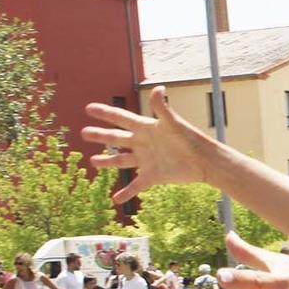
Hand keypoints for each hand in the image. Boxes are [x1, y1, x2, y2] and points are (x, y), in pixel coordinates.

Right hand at [81, 91, 212, 205]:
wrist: (205, 162)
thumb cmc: (191, 140)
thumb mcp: (174, 123)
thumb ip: (162, 107)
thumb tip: (158, 88)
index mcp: (146, 128)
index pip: (121, 119)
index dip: (105, 113)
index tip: (88, 108)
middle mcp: (144, 143)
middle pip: (117, 138)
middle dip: (100, 136)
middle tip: (84, 133)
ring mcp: (147, 160)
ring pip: (122, 160)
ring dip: (107, 161)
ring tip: (93, 161)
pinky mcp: (153, 176)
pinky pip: (136, 185)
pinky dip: (126, 192)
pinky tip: (116, 200)